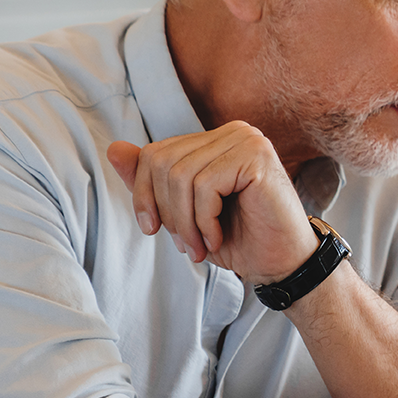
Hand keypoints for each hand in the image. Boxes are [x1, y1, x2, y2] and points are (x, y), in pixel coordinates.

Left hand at [106, 123, 313, 284]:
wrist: (283, 265)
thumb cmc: (239, 240)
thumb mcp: (183, 213)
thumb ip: (152, 182)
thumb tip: (114, 148)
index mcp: (215, 140)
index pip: (154, 154)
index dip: (144, 195)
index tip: (155, 230)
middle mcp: (232, 132)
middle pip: (162, 161)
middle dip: (165, 211)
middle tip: (186, 245)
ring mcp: (247, 140)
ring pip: (180, 175)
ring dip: (185, 222)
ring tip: (201, 246)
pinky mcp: (256, 157)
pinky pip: (205, 185)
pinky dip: (203, 220)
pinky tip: (218, 237)